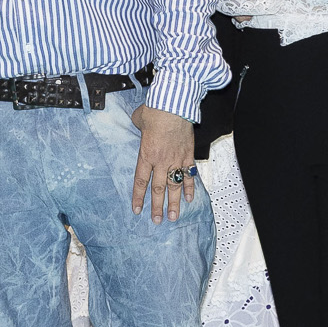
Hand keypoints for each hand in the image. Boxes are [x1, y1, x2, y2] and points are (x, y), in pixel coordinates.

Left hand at [129, 103, 197, 223]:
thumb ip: (138, 127)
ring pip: (175, 186)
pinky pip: (189, 174)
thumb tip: (140, 124)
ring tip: (173, 217)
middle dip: (156, 207)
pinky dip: (190, 186)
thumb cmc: (155, 111)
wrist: (174, 105)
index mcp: (146, 155)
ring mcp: (176, 159)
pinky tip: (190, 198)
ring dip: (174, 203)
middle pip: (158, 189)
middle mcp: (161, 161)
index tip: (137, 210)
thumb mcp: (138, 120)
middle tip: (157, 221)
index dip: (138, 197)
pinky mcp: (188, 155)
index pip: (140, 181)